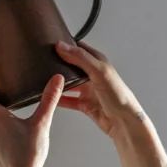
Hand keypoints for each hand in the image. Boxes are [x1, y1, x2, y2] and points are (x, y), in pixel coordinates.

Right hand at [55, 42, 166, 166]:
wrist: (124, 122)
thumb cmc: (119, 96)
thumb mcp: (99, 72)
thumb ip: (80, 59)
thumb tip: (62, 46)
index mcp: (98, 62)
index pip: (79, 49)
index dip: (66, 45)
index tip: (50, 44)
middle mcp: (92, 74)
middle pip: (71, 66)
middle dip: (58, 64)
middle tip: (42, 62)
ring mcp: (88, 89)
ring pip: (68, 83)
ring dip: (58, 83)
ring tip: (43, 79)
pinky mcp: (84, 104)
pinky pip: (68, 100)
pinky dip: (59, 99)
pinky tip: (50, 97)